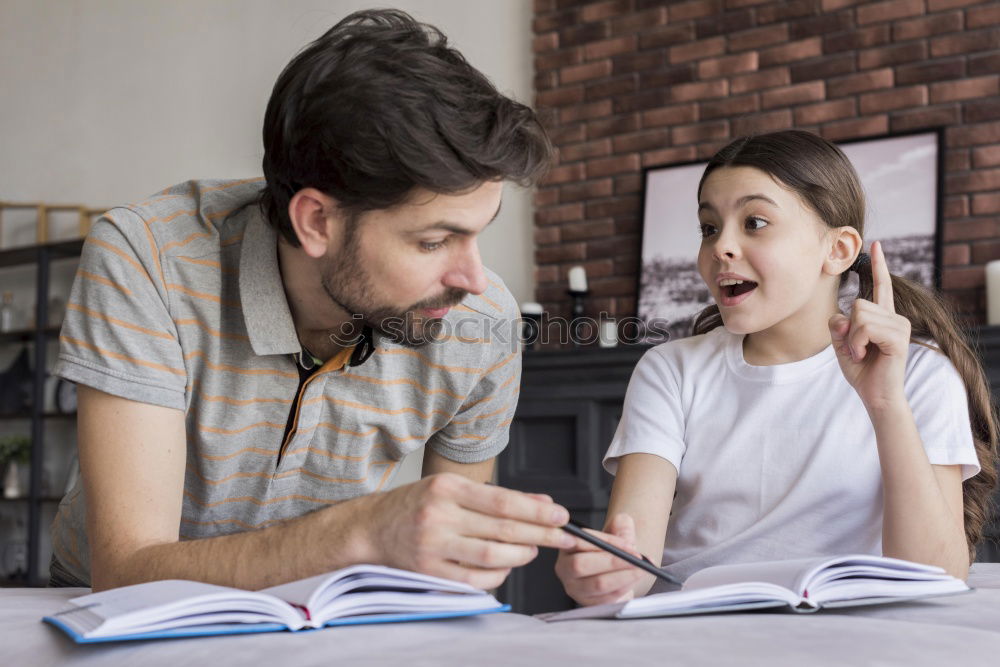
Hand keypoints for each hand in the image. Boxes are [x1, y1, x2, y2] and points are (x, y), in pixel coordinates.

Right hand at [360, 473, 574, 589]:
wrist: (371, 528)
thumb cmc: (416, 504)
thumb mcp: (451, 488)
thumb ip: (496, 495)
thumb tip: (542, 501)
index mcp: (447, 488)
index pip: (502, 501)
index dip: (536, 510)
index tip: (560, 515)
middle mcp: (439, 515)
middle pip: (502, 528)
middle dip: (541, 534)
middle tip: (564, 537)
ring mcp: (433, 545)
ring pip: (492, 556)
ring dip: (521, 555)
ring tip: (534, 550)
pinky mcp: (430, 571)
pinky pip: (474, 579)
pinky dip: (498, 576)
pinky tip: (508, 567)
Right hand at [554, 513, 650, 605]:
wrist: (613, 574)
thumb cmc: (610, 553)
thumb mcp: (615, 533)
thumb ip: (620, 525)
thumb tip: (623, 522)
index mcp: (567, 545)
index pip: (580, 541)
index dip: (605, 542)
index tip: (628, 543)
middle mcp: (565, 567)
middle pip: (582, 565)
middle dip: (613, 561)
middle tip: (636, 558)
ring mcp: (574, 588)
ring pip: (597, 583)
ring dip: (623, 576)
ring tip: (641, 569)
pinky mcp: (587, 603)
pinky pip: (607, 597)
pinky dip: (624, 587)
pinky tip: (635, 579)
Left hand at [828, 241, 910, 412]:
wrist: (876, 396)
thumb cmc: (862, 371)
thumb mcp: (842, 344)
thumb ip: (838, 325)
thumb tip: (842, 315)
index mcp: (882, 316)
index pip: (880, 285)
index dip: (878, 265)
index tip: (876, 243)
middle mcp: (894, 316)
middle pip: (857, 303)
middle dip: (848, 329)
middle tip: (855, 349)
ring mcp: (899, 325)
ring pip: (859, 314)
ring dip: (852, 338)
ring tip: (862, 353)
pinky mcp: (899, 336)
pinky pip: (865, 328)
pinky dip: (857, 343)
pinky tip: (865, 355)